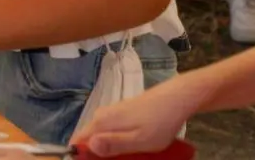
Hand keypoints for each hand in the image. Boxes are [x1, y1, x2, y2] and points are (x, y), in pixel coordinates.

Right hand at [71, 75, 203, 155]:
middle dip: (99, 154)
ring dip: (110, 149)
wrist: (176, 99)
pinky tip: (133, 147)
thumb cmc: (159, 123)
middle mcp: (101, 115)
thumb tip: (86, 146)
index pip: (78, 141)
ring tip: (129, 156)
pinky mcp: (121, 112)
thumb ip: (113, 144)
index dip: (83, 156)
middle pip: (89, 140)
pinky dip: (118, 142)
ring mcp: (111, 113)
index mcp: (101, 122)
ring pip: (101, 136)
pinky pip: (111, 131)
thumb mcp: (139, 141)